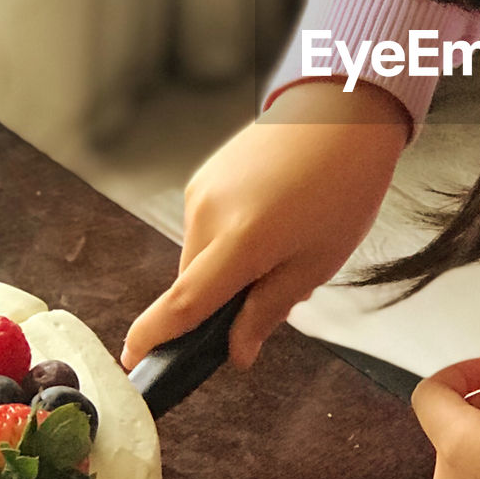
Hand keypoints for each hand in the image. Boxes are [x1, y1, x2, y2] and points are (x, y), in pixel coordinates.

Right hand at [121, 79, 409, 370]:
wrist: (345, 111)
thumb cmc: (344, 185)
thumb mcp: (317, 261)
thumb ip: (268, 310)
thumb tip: (237, 353)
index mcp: (239, 241)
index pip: (181, 305)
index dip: (153, 341)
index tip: (135, 367)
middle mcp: (208, 214)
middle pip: (195, 284)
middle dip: (224, 300)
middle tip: (278, 284)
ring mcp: (201, 190)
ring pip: (200, 254)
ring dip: (228, 264)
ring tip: (286, 236)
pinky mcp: (205, 174)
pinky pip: (206, 224)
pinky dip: (228, 235)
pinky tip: (271, 214)